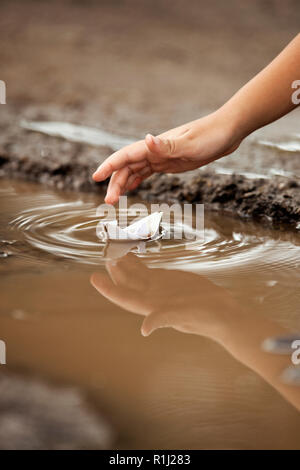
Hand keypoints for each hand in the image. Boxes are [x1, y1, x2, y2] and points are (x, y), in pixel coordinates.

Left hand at [90, 253, 238, 338]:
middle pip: (125, 282)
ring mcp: (156, 288)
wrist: (220, 312)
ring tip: (111, 246)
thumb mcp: (184, 318)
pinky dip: (135, 261)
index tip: (94, 278)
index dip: (108, 289)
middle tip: (103, 250)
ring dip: (122, 262)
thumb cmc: (204, 318)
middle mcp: (149, 297)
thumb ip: (164, 319)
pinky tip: (128, 252)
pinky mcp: (165, 280)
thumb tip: (145, 329)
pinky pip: (145, 269)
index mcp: (150, 307)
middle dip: (113, 269)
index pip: (123, 297)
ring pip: (133, 273)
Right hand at [92, 110, 241, 203]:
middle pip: (126, 167)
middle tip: (109, 203)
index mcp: (155, 144)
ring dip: (122, 185)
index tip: (96, 178)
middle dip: (114, 183)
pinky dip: (135, 181)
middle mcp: (154, 150)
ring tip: (115, 201)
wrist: (227, 132)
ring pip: (134, 171)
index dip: (109, 166)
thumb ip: (167, 145)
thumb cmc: (211, 135)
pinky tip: (130, 189)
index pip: (125, 155)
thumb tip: (146, 140)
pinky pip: (146, 172)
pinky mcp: (168, 163)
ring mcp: (160, 156)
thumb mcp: (191, 144)